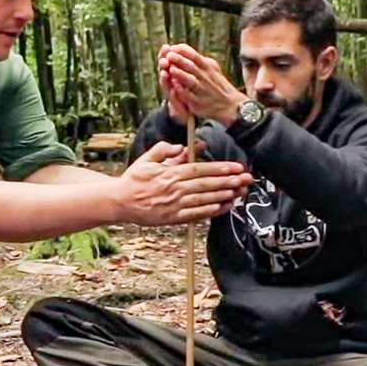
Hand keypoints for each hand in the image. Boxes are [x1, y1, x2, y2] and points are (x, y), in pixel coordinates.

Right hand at [115, 141, 251, 224]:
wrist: (120, 201)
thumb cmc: (134, 179)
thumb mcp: (147, 159)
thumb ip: (166, 150)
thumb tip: (184, 147)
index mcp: (170, 173)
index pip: (201, 170)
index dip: (221, 169)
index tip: (236, 167)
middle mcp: (175, 189)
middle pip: (207, 185)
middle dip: (229, 181)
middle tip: (247, 179)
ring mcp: (175, 204)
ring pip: (205, 200)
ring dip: (224, 196)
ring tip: (240, 192)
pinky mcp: (173, 218)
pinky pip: (196, 215)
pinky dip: (211, 212)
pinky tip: (223, 207)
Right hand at [157, 45, 189, 122]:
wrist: (186, 113)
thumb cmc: (185, 92)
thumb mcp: (186, 76)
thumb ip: (182, 63)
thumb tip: (175, 46)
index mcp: (172, 75)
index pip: (166, 62)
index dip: (164, 55)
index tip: (165, 47)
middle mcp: (169, 85)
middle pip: (163, 73)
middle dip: (163, 65)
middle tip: (164, 60)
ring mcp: (172, 95)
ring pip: (166, 86)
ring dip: (165, 79)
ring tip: (164, 73)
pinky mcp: (176, 106)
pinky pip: (173, 100)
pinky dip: (173, 95)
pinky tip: (173, 90)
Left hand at [162, 44, 248, 126]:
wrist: (229, 104)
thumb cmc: (216, 83)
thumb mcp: (212, 68)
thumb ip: (198, 59)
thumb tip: (180, 47)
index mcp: (207, 67)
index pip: (195, 56)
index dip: (184, 51)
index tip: (174, 47)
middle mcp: (205, 77)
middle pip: (192, 67)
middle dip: (180, 60)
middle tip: (169, 55)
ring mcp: (201, 90)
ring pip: (190, 81)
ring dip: (180, 74)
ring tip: (170, 69)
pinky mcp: (197, 102)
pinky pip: (188, 96)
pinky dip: (181, 90)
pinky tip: (174, 86)